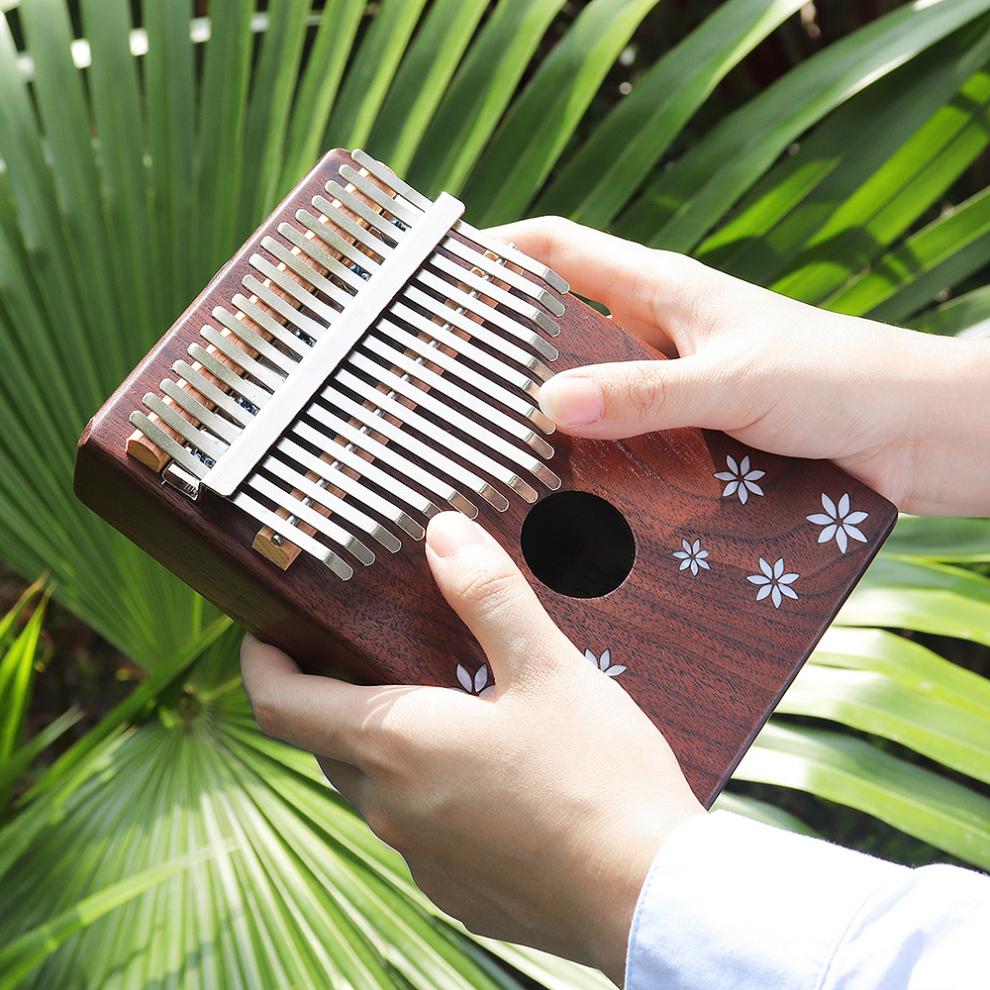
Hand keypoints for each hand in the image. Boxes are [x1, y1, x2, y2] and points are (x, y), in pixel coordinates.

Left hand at [241, 511, 703, 983]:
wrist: (651, 898)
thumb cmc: (599, 778)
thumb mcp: (547, 669)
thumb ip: (487, 596)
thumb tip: (441, 532)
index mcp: (396, 744)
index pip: (281, 705)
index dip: (260, 663)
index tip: (263, 632)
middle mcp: (390, 808)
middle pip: (328, 742)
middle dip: (333, 696)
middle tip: (370, 653)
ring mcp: (422, 860)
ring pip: (376, 788)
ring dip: (387, 744)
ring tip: (444, 705)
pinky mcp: (458, 891)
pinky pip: (419, 830)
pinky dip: (430, 792)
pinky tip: (493, 776)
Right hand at [493, 218, 989, 517]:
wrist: (916, 433)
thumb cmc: (838, 378)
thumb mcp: (732, 381)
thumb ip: (645, 393)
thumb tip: (548, 403)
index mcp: (663, 291)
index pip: (561, 251)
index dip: (499, 254)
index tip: (440, 278)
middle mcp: (661, 336)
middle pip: (564, 328)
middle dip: (510, 351)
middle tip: (452, 389)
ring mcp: (676, 387)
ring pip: (594, 396)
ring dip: (556, 420)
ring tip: (499, 455)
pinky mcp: (696, 435)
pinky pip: (631, 446)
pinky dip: (602, 466)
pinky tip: (574, 502)